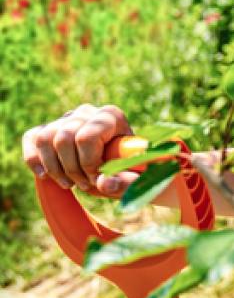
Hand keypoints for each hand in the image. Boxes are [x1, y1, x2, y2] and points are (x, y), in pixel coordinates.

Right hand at [22, 104, 136, 196]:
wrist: (122, 167)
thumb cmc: (131, 171)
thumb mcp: (138, 178)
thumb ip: (127, 181)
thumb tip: (103, 182)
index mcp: (111, 116)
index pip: (87, 137)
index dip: (89, 164)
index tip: (98, 180)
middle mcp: (88, 112)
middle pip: (64, 138)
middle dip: (72, 169)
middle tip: (85, 185)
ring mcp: (67, 118)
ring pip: (45, 139)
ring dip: (54, 168)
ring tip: (70, 183)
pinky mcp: (51, 127)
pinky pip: (32, 138)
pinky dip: (34, 159)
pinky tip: (44, 176)